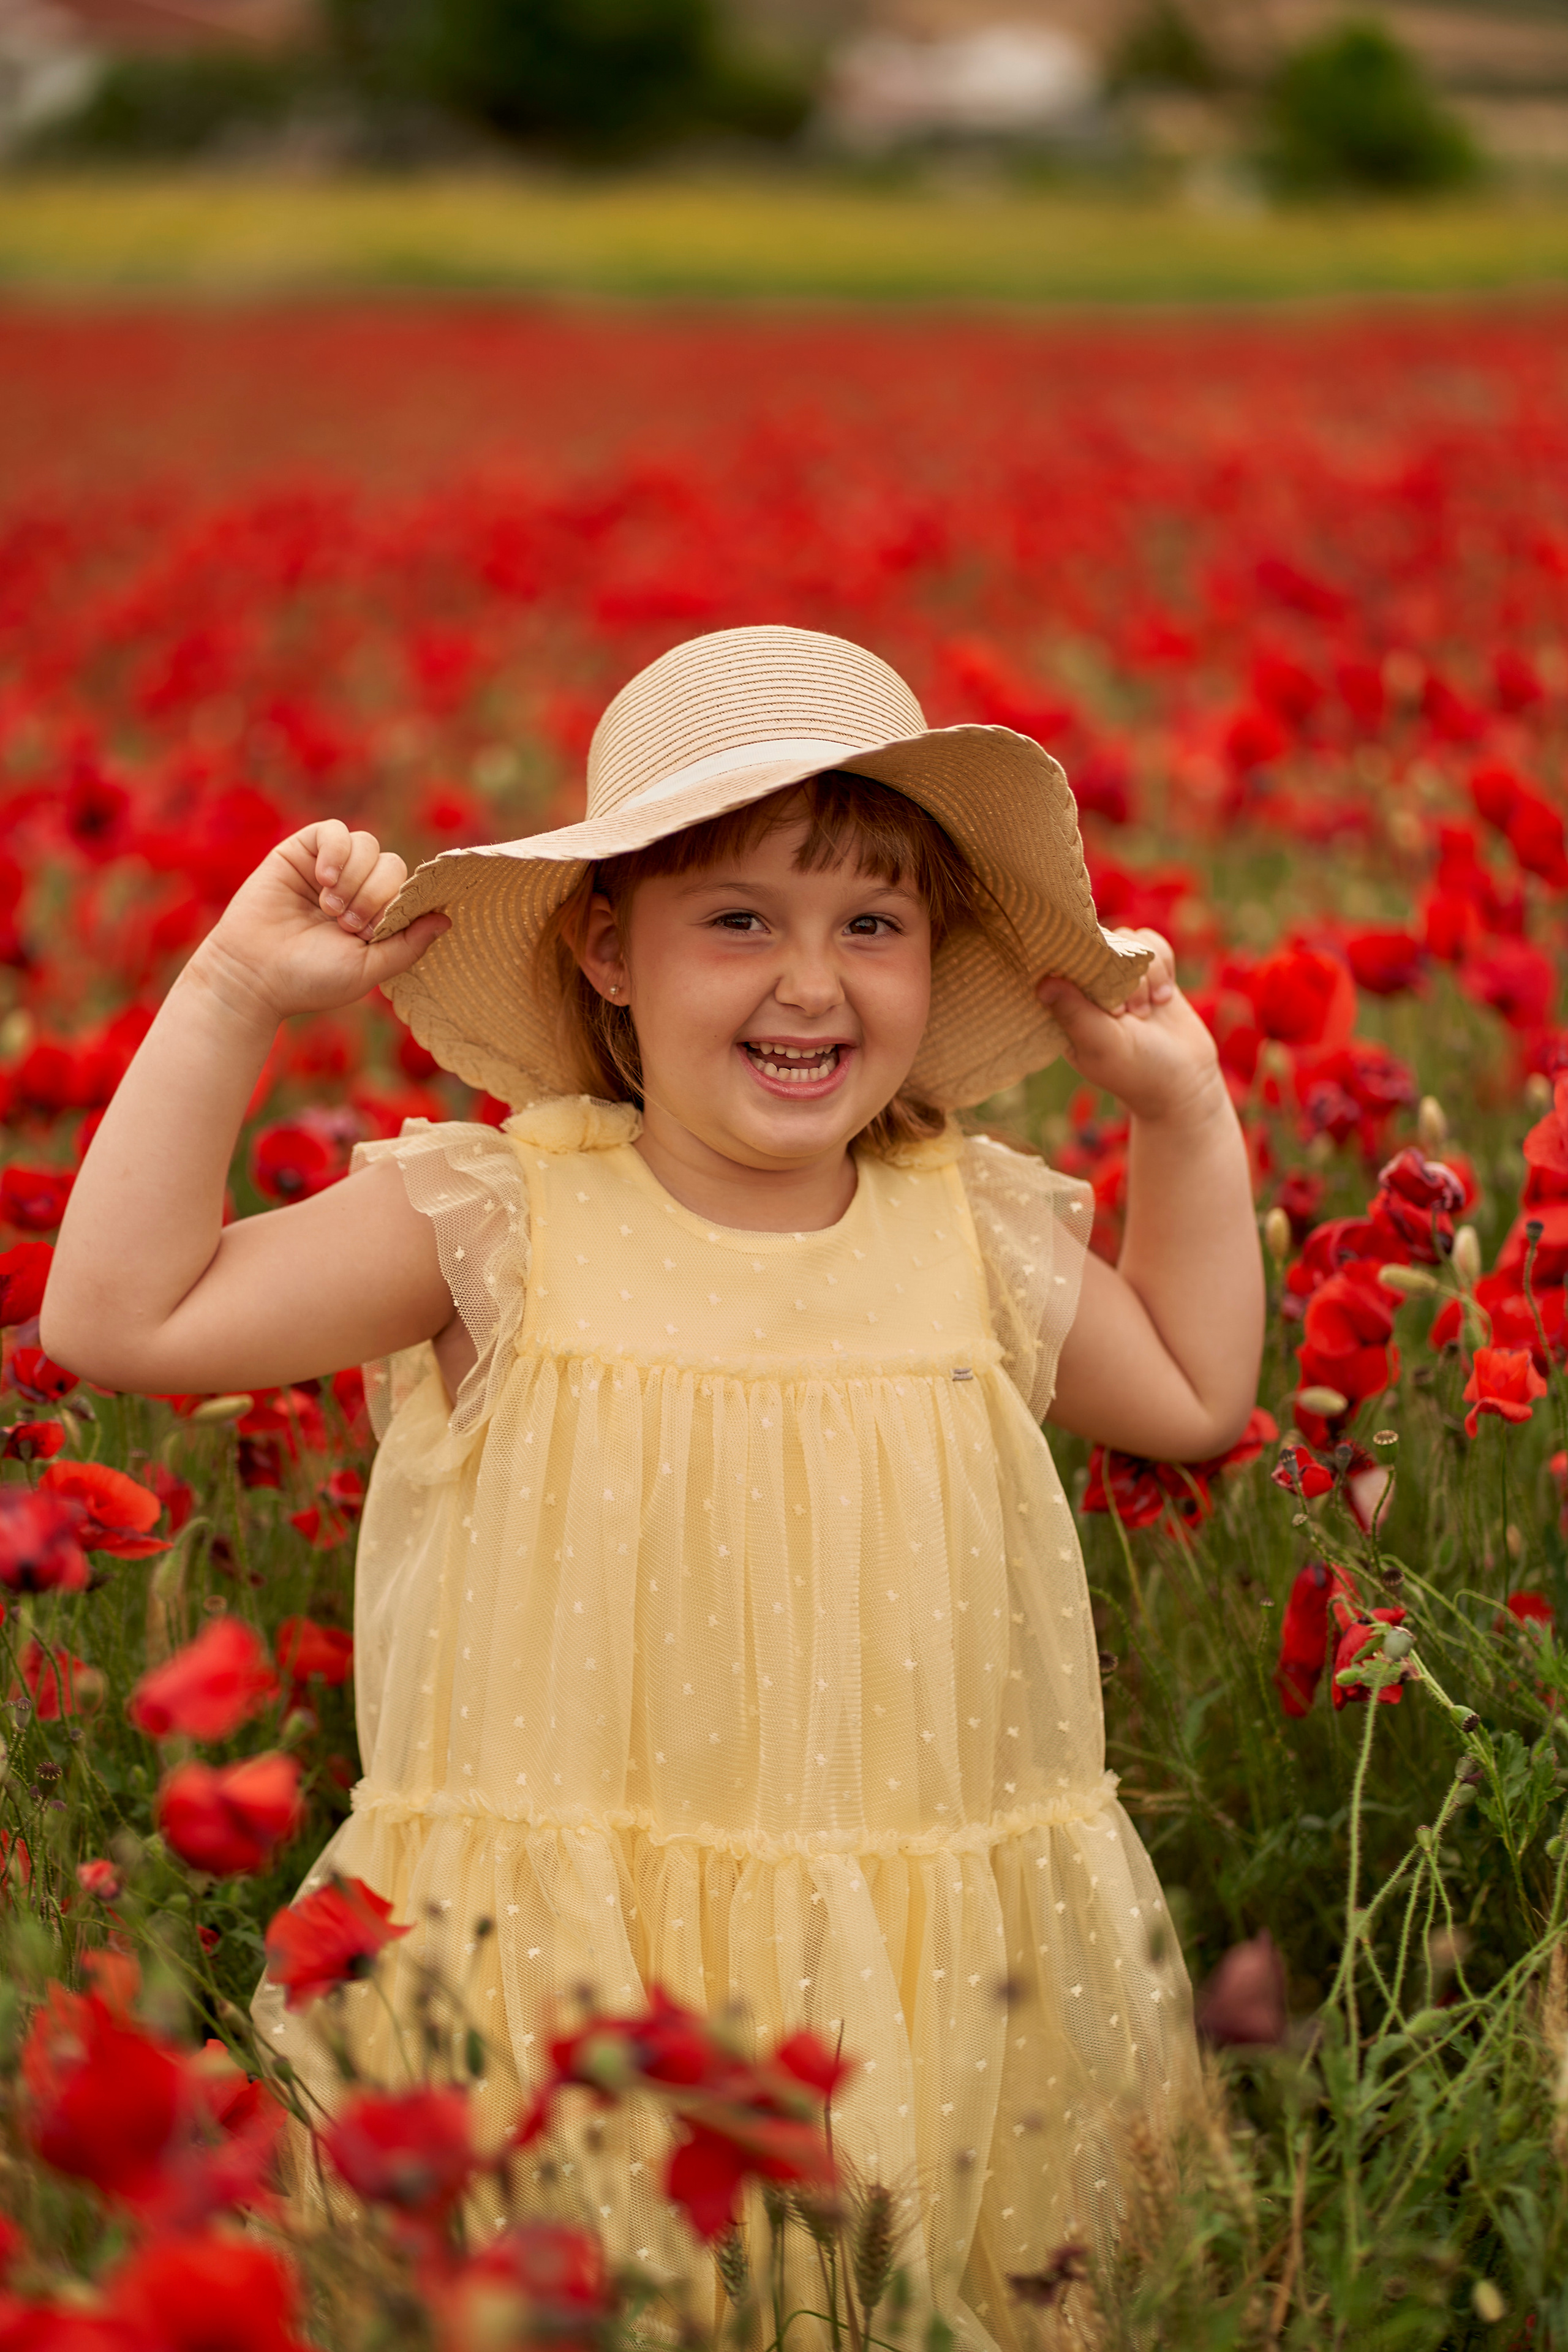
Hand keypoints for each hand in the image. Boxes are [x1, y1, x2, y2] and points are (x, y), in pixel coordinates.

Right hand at [187, 820, 449, 1028]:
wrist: (253, 974)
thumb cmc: (310, 978)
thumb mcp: (368, 968)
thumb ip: (408, 944)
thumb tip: (447, 918)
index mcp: (377, 916)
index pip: (409, 889)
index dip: (397, 905)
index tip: (371, 933)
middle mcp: (357, 889)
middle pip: (393, 866)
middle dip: (375, 896)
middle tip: (347, 924)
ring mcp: (330, 869)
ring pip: (368, 846)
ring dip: (355, 878)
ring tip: (330, 908)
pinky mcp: (302, 851)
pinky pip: (335, 831)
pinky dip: (336, 852)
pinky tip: (324, 879)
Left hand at [1036, 928, 1221, 1123]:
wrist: (1185, 1083)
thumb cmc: (1137, 1072)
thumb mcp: (1101, 1045)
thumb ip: (1074, 1013)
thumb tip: (1043, 982)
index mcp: (1066, 1007)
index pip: (1060, 962)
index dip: (1080, 964)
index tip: (1102, 991)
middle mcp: (1090, 988)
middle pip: (1098, 944)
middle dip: (1120, 974)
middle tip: (1127, 1014)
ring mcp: (1121, 977)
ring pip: (1129, 939)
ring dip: (1145, 972)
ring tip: (1147, 1010)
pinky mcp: (1150, 973)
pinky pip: (1152, 943)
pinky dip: (1163, 965)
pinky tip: (1164, 997)